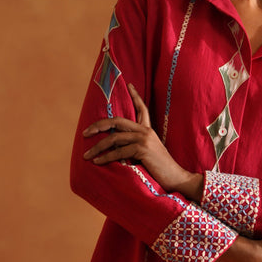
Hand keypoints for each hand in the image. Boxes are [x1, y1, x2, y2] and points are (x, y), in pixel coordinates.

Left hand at [82, 84, 202, 198]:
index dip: (135, 95)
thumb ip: (134, 145)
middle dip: (99, 125)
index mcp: (148, 130)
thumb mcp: (146, 152)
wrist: (175, 177)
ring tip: (87, 155)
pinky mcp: (143, 149)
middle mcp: (145, 131)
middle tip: (85, 133)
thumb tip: (113, 145)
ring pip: (114, 138)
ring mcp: (144, 139)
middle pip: (117, 121)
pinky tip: (98, 162)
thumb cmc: (160, 168)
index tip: (129, 84)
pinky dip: (105, 157)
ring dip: (98, 147)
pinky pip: (119, 152)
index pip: (141, 108)